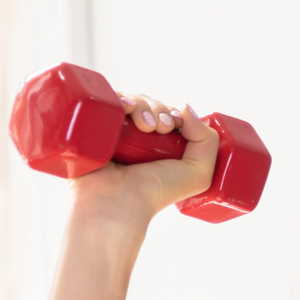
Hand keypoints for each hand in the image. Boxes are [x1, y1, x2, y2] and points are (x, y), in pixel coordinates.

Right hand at [67, 93, 218, 223]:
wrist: (118, 202)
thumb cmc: (155, 193)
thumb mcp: (197, 173)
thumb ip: (207, 142)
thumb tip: (187, 108)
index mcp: (158, 145)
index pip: (166, 113)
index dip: (173, 112)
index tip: (173, 125)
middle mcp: (135, 137)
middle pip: (149, 104)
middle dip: (159, 109)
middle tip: (161, 128)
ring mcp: (113, 131)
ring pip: (130, 100)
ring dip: (143, 105)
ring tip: (145, 126)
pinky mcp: (92, 126)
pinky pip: (105, 100)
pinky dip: (118, 97)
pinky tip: (125, 106)